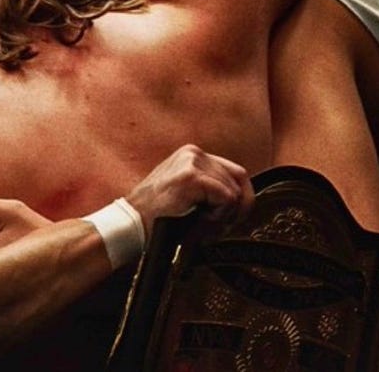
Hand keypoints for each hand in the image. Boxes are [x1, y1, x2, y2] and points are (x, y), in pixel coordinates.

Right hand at [125, 144, 253, 225]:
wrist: (132, 225)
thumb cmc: (158, 217)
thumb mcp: (188, 196)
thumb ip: (212, 190)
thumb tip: (245, 200)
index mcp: (192, 155)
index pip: (236, 172)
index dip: (240, 199)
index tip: (230, 218)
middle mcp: (193, 153)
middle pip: (239, 180)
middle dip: (234, 209)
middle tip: (216, 225)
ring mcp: (192, 162)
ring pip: (235, 191)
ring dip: (224, 214)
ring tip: (201, 222)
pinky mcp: (191, 176)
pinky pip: (227, 198)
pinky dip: (218, 215)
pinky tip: (199, 220)